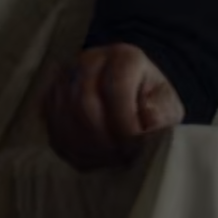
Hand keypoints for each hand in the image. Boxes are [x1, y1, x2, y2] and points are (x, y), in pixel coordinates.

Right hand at [42, 43, 184, 170]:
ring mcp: (65, 80)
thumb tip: (149, 121)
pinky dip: (72, 150)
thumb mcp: (168, 104)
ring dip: (87, 147)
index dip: (124, 121)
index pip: (116, 88)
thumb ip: (162, 112)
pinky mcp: (49, 101)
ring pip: (65, 119)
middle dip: (104, 138)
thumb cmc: (153, 101)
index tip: (135, 144)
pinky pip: (53, 129)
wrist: (132, 94)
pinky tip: (92, 159)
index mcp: (124, 57)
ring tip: (109, 160)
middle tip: (120, 158)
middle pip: (84, 104)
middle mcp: (90, 62)